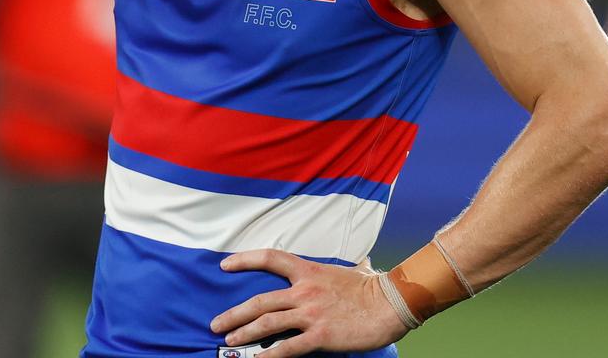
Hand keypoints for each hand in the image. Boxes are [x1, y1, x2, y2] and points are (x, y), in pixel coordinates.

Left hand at [210, 249, 406, 356]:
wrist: (391, 303)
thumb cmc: (372, 287)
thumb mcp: (351, 271)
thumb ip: (343, 270)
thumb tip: (360, 263)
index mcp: (308, 271)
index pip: (270, 258)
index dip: (244, 259)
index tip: (225, 265)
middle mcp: (304, 291)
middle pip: (260, 300)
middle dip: (234, 314)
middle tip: (216, 323)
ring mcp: (310, 314)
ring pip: (267, 323)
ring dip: (244, 333)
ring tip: (229, 341)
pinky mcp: (320, 336)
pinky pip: (288, 348)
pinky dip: (270, 355)